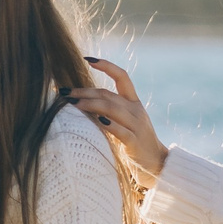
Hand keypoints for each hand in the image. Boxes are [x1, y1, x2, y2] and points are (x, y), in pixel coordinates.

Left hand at [68, 57, 169, 180]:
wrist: (157, 165)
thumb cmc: (134, 143)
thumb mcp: (124, 122)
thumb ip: (108, 111)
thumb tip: (80, 102)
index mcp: (134, 102)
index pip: (122, 77)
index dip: (106, 65)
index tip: (87, 58)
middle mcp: (136, 110)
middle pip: (108, 95)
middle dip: (85, 92)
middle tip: (65, 92)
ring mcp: (137, 126)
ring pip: (112, 109)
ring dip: (90, 105)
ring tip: (72, 104)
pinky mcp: (135, 143)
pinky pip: (121, 131)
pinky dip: (109, 125)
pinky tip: (97, 121)